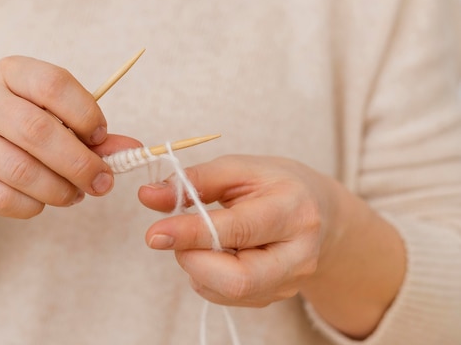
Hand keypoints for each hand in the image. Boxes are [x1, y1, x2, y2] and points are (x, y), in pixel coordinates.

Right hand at [0, 56, 139, 217]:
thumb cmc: (17, 135)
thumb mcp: (53, 122)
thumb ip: (91, 135)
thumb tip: (132, 150)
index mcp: (9, 72)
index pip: (53, 84)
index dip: (86, 114)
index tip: (101, 139)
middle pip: (37, 130)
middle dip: (79, 163)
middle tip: (102, 182)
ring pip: (20, 169)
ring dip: (59, 190)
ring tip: (74, 195)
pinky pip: (1, 197)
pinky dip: (31, 206)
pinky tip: (41, 204)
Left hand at [138, 154, 334, 306]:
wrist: (318, 211)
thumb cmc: (274, 184)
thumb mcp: (238, 169)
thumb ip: (193, 181)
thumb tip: (147, 195)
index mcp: (293, 210)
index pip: (238, 229)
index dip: (191, 234)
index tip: (154, 233)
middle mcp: (299, 254)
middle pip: (238, 279)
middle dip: (193, 259)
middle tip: (176, 235)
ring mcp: (290, 281)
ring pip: (228, 292)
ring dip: (197, 266)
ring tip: (200, 238)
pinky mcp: (275, 296)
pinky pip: (226, 297)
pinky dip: (206, 276)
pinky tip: (215, 253)